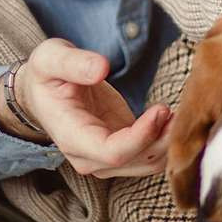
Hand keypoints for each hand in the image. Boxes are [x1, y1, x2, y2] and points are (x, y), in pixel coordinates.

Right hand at [17, 38, 171, 177]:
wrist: (41, 93)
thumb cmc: (46, 76)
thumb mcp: (50, 58)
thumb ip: (73, 63)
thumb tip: (100, 68)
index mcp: (71, 137)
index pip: (112, 153)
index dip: (140, 137)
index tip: (160, 110)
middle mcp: (89, 157)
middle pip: (135, 161)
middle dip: (162, 138)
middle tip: (180, 108)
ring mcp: (106, 159)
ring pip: (147, 163)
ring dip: (168, 142)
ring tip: (180, 111)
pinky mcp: (122, 150)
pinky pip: (150, 155)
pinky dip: (165, 140)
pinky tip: (172, 116)